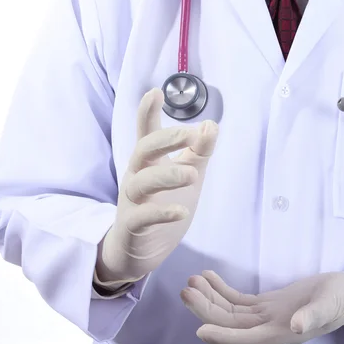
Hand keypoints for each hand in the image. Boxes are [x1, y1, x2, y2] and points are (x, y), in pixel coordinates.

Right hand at [96, 88, 218, 281]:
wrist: (139, 251)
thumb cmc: (162, 206)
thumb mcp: (187, 176)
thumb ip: (198, 153)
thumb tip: (211, 125)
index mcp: (149, 163)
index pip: (147, 133)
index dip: (147, 112)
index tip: (155, 91)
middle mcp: (137, 177)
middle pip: (143, 150)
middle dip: (166, 139)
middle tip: (193, 136)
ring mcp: (132, 202)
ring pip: (142, 182)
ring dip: (168, 175)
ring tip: (192, 175)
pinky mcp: (132, 227)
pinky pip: (142, 217)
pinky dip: (162, 212)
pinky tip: (181, 210)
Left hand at [180, 271, 343, 343]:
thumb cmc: (343, 299)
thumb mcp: (331, 305)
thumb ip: (314, 315)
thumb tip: (296, 327)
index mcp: (283, 333)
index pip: (247, 339)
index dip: (223, 337)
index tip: (199, 330)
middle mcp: (270, 328)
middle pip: (231, 323)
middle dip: (207, 309)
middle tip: (187, 290)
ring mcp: (267, 316)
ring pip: (231, 312)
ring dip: (210, 297)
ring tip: (193, 280)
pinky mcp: (268, 304)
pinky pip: (239, 300)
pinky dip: (222, 290)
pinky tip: (209, 277)